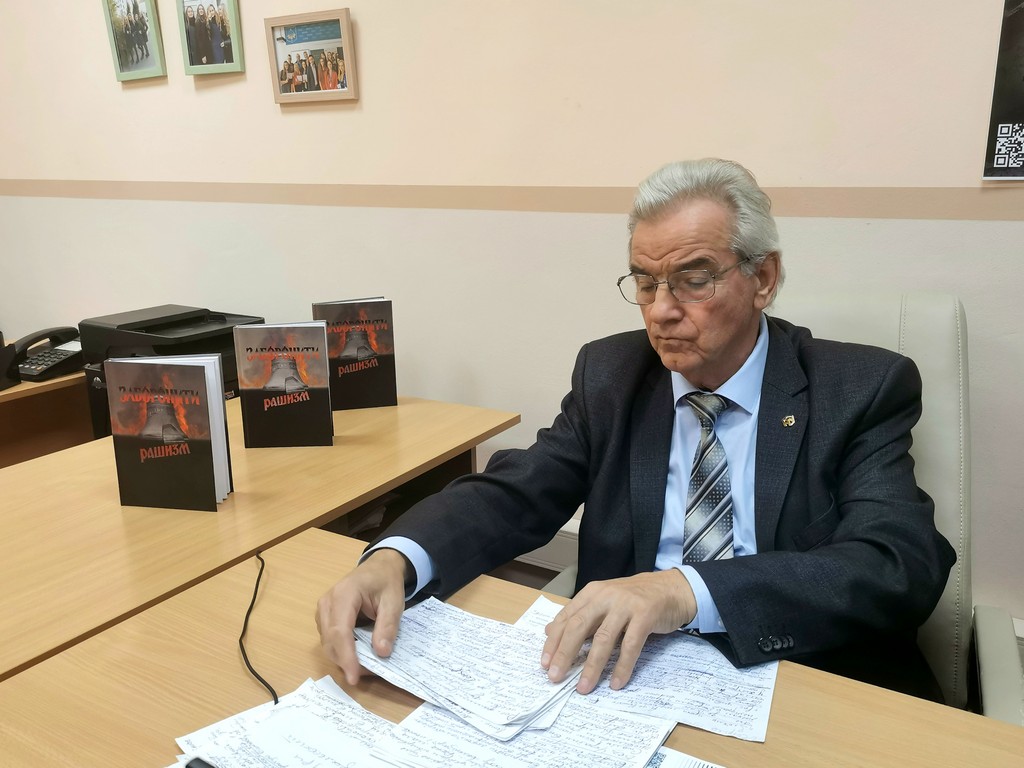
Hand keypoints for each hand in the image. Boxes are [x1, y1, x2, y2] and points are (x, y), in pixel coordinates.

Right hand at [315, 548, 407, 684]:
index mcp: (344, 594)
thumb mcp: (394, 601)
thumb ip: (388, 626)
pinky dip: (343, 651)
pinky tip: (360, 654)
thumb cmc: (385, 581)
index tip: (354, 677)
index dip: (346, 657)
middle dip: (347, 661)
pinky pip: (330, 640)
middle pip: (330, 641)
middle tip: (371, 671)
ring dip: (345, 658)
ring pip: (328, 644)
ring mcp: (323, 611)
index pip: (340, 631)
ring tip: (368, 663)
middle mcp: (327, 603)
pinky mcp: (324, 618)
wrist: (378, 567)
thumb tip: (381, 652)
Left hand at [541, 569, 696, 693]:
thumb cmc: (634, 599)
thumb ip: (579, 616)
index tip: (545, 663)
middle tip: (556, 676)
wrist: (671, 588)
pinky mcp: (645, 615)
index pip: (566, 618)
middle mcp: (605, 596)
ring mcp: (625, 605)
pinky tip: (615, 682)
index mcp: (592, 593)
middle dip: (565, 653)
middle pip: (579, 626)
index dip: (554, 641)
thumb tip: (549, 631)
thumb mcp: (603, 602)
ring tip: (584, 687)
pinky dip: (622, 666)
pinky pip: (631, 645)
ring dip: (592, 666)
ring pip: (603, 638)